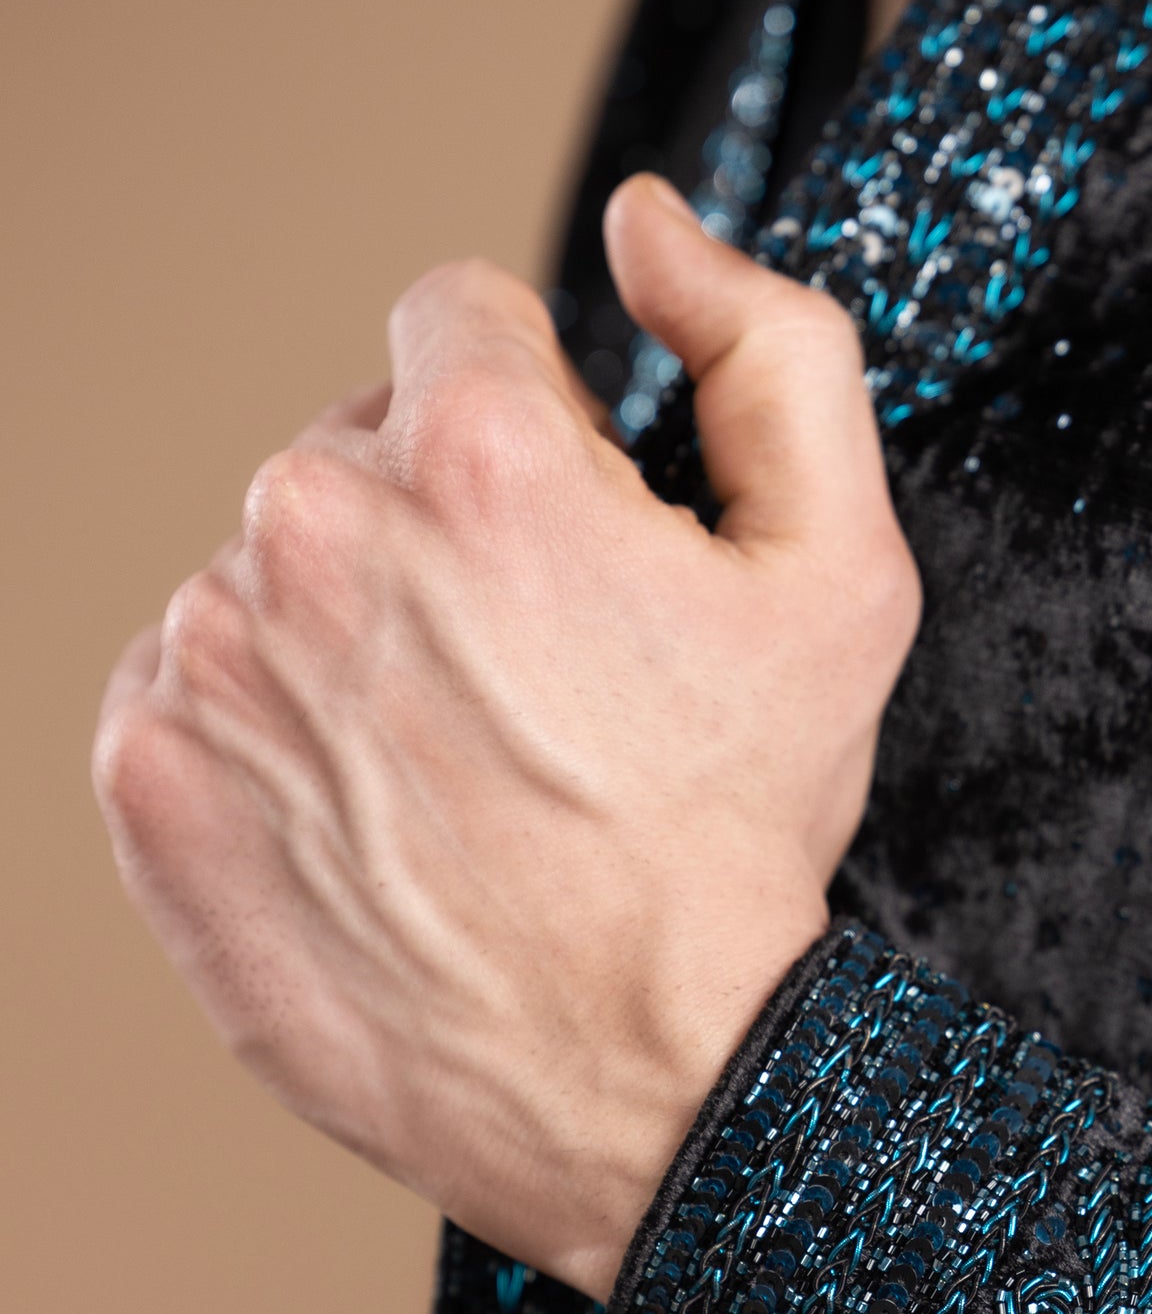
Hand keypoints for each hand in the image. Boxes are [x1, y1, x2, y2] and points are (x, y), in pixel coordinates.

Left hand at [92, 179, 920, 1298]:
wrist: (647, 1085)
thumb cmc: (739, 846)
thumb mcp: (841, 578)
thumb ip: (769, 348)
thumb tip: (648, 228)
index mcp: (475, 456)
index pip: (456, 318)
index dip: (541, 429)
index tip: (576, 547)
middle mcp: (314, 534)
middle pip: (359, 449)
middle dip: (443, 534)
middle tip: (538, 691)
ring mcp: (212, 663)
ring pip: (273, 573)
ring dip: (351, 638)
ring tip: (458, 772)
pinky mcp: (148, 780)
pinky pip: (188, 687)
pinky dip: (266, 736)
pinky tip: (372, 819)